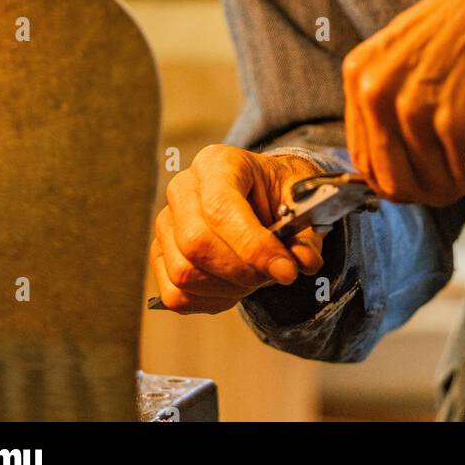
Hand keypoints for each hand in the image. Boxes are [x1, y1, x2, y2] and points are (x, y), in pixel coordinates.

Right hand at [150, 145, 326, 313]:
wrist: (259, 195)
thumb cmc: (277, 194)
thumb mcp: (302, 202)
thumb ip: (305, 233)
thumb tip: (303, 263)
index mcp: (217, 163)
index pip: (220, 208)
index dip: (253, 246)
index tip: (287, 271)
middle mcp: (183, 188)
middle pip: (196, 243)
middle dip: (242, 271)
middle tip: (274, 275)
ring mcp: (166, 222)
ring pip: (184, 273)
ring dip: (228, 288)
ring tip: (255, 277)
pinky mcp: (159, 255)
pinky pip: (176, 295)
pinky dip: (211, 300)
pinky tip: (234, 286)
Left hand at [342, 0, 464, 206]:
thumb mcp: (403, 54)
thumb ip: (387, 104)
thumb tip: (391, 164)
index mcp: (360, 75)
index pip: (364, 161)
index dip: (401, 178)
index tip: (428, 173)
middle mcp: (378, 93)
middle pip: (396, 184)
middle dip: (435, 187)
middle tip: (463, 164)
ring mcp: (415, 109)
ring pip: (437, 187)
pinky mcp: (459, 123)